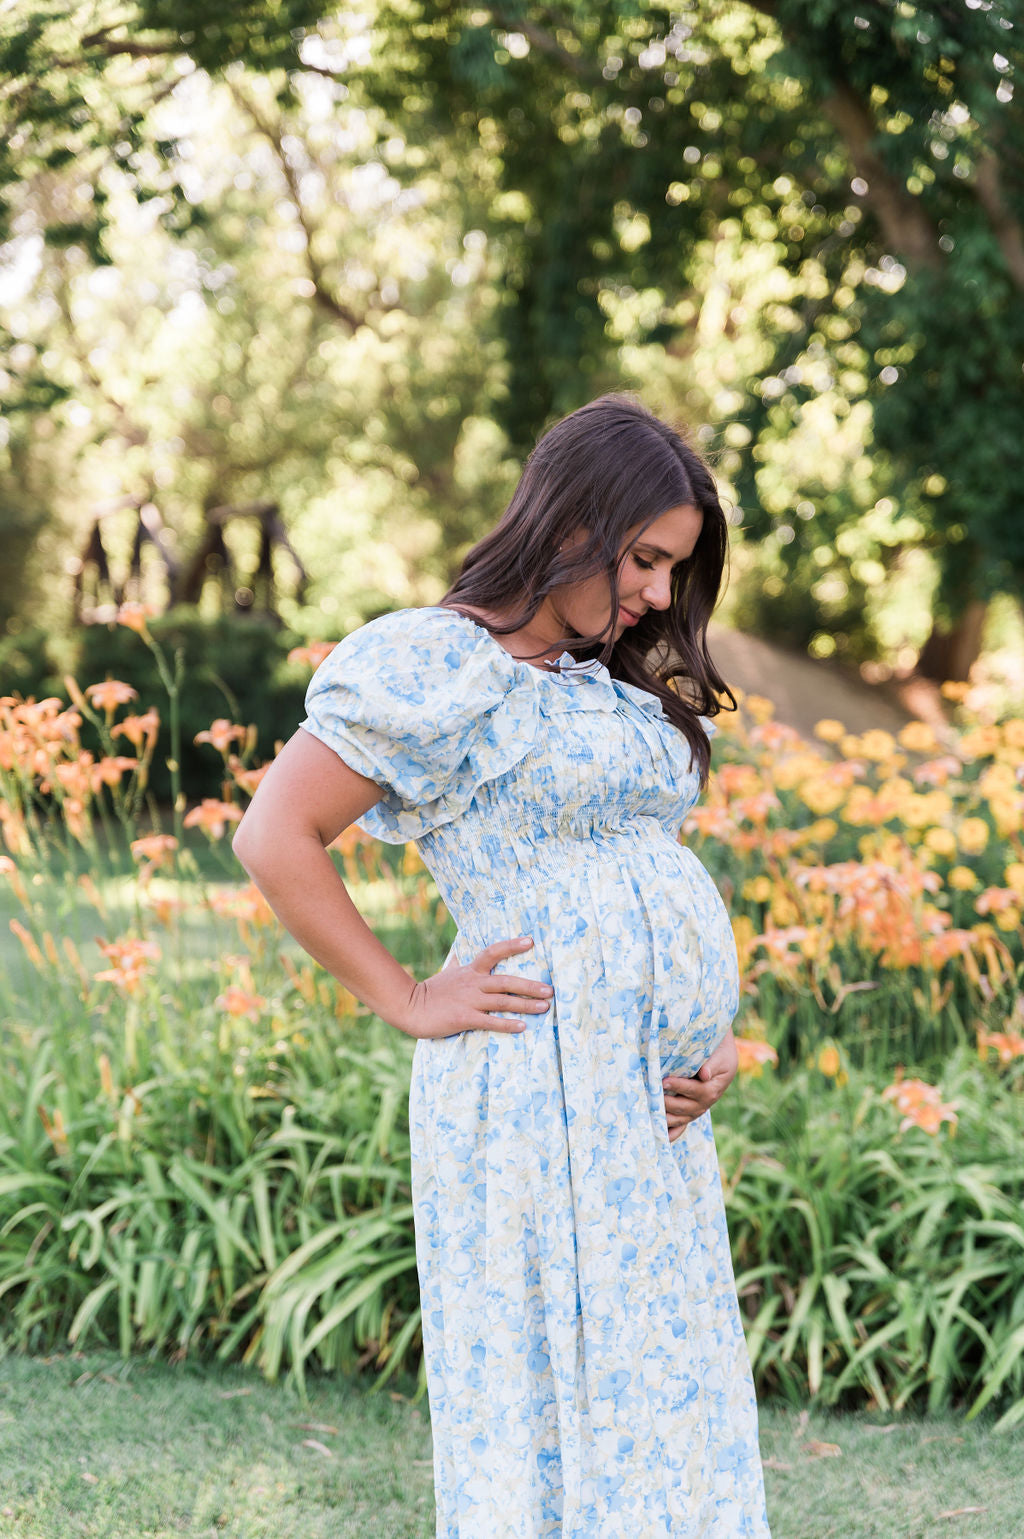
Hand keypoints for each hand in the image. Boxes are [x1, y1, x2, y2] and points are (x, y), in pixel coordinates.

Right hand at [399, 937, 552, 1039]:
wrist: (409, 1007)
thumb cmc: (431, 991)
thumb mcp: (447, 973)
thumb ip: (458, 964)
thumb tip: (461, 954)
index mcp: (470, 971)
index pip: (493, 952)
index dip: (511, 946)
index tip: (530, 941)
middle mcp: (473, 983)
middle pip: (506, 981)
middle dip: (530, 985)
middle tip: (550, 990)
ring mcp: (469, 1000)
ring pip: (502, 1001)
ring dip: (525, 1005)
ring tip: (544, 1008)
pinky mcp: (464, 1018)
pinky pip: (490, 1022)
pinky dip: (507, 1024)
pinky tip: (522, 1027)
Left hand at [662, 1028, 738, 1142]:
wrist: (720, 1056)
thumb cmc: (719, 1053)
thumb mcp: (720, 1057)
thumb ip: (712, 1065)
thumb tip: (704, 1075)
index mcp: (712, 1090)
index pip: (694, 1090)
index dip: (679, 1086)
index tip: (665, 1081)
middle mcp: (704, 1104)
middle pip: (684, 1107)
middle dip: (666, 1102)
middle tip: (651, 1095)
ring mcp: (696, 1110)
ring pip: (679, 1119)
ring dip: (664, 1118)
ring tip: (649, 1112)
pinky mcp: (689, 1113)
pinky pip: (680, 1127)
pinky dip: (670, 1133)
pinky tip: (658, 1137)